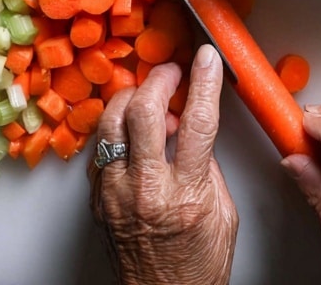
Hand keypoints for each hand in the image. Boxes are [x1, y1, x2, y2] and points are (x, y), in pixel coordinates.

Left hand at [88, 43, 237, 284]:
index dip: (203, 82)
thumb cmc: (198, 266)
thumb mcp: (224, 215)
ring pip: (111, 121)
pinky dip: (116, 131)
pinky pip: (100, 147)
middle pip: (143, 111)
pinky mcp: (96, 199)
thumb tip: (190, 127)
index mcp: (185, 195)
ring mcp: (114, 194)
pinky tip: (132, 135)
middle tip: (170, 73)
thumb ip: (207, 166)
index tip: (206, 58)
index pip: (196, 122)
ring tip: (149, 103)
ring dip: (132, 101)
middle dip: (158, 80)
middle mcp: (145, 190)